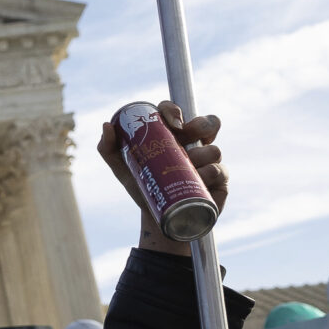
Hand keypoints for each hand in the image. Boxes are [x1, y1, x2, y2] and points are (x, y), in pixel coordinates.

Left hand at [96, 101, 224, 251]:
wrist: (158, 217)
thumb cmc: (143, 185)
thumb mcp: (122, 168)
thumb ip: (108, 148)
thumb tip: (107, 125)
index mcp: (175, 135)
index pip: (178, 112)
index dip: (174, 111)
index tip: (170, 123)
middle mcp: (195, 145)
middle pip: (207, 124)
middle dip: (198, 126)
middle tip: (182, 138)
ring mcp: (210, 162)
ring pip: (214, 149)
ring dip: (202, 154)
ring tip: (188, 164)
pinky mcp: (219, 182)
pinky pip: (220, 171)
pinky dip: (211, 172)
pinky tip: (201, 177)